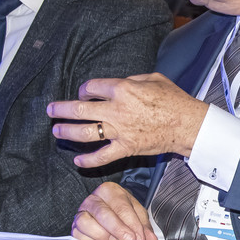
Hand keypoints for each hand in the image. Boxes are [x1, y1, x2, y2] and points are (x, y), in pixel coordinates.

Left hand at [48, 74, 207, 168]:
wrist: (188, 124)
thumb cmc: (174, 99)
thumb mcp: (153, 78)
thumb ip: (131, 80)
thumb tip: (117, 84)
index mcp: (122, 89)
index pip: (91, 88)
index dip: (84, 90)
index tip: (85, 94)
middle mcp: (117, 109)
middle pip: (80, 109)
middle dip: (61, 109)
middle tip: (51, 110)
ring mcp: (120, 130)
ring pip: (86, 132)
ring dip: (68, 132)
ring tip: (57, 132)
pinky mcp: (126, 148)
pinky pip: (103, 156)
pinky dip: (88, 161)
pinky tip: (78, 161)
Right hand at [72, 182, 158, 239]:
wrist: (108, 216)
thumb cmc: (122, 213)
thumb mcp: (137, 215)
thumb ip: (144, 227)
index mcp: (109, 190)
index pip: (121, 206)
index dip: (132, 223)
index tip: (139, 237)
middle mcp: (93, 199)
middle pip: (103, 213)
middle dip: (119, 230)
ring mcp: (81, 213)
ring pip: (87, 223)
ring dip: (104, 236)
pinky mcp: (75, 228)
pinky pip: (79, 235)